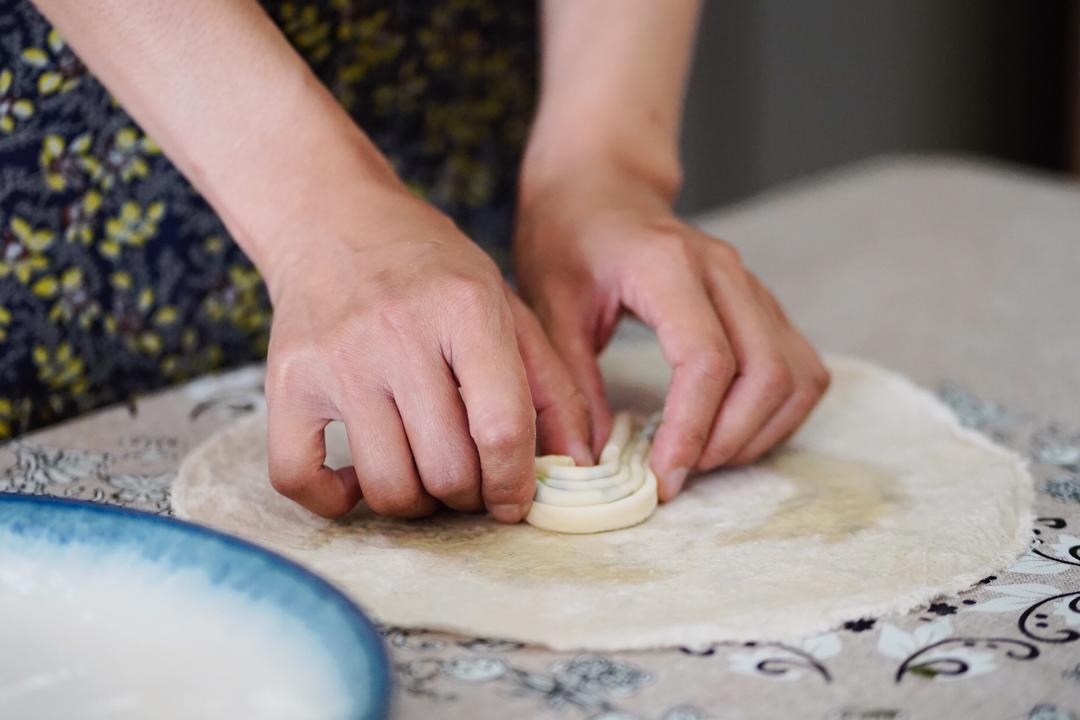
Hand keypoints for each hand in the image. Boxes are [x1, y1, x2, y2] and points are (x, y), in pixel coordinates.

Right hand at [261, 188, 590, 520]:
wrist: (332, 219)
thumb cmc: (430, 270)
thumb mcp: (504, 306)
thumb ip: (549, 384)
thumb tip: (578, 464)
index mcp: (466, 308)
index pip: (501, 428)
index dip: (515, 484)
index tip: (513, 500)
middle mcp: (399, 332)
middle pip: (447, 468)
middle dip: (468, 495)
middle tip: (468, 479)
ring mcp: (336, 358)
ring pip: (386, 484)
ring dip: (414, 502)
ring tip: (422, 474)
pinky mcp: (287, 380)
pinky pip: (298, 477)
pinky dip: (333, 500)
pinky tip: (357, 478)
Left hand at [513, 166, 829, 500]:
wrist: (601, 189)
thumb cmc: (570, 240)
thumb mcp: (549, 306)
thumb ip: (573, 381)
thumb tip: (595, 459)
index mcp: (667, 265)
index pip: (706, 360)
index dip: (691, 429)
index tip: (664, 476)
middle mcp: (725, 271)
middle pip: (766, 373)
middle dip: (729, 440)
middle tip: (681, 472)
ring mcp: (752, 284)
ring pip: (796, 375)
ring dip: (760, 432)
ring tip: (705, 457)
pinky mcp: (764, 302)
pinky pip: (801, 367)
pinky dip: (780, 412)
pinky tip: (734, 431)